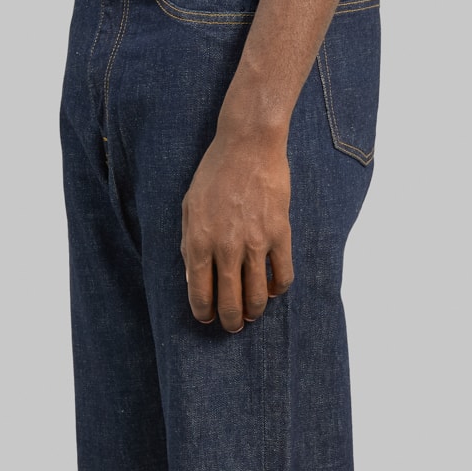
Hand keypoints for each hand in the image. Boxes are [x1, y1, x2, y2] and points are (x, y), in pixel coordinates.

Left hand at [180, 124, 294, 332]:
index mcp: (198, 240)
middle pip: (229, 302)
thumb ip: (188, 243)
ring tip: (252, 314)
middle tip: (232, 326)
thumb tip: (194, 278)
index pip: (200, 292)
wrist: (248, 145)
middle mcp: (225, 247)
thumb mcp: (189, 207)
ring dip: (254, 312)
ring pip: (257, 295)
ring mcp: (255, 242)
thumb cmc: (214, 173)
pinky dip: (278, 289)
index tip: (207, 318)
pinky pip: (283, 275)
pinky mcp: (280, 234)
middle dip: (230, 321)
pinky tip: (273, 288)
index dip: (204, 312)